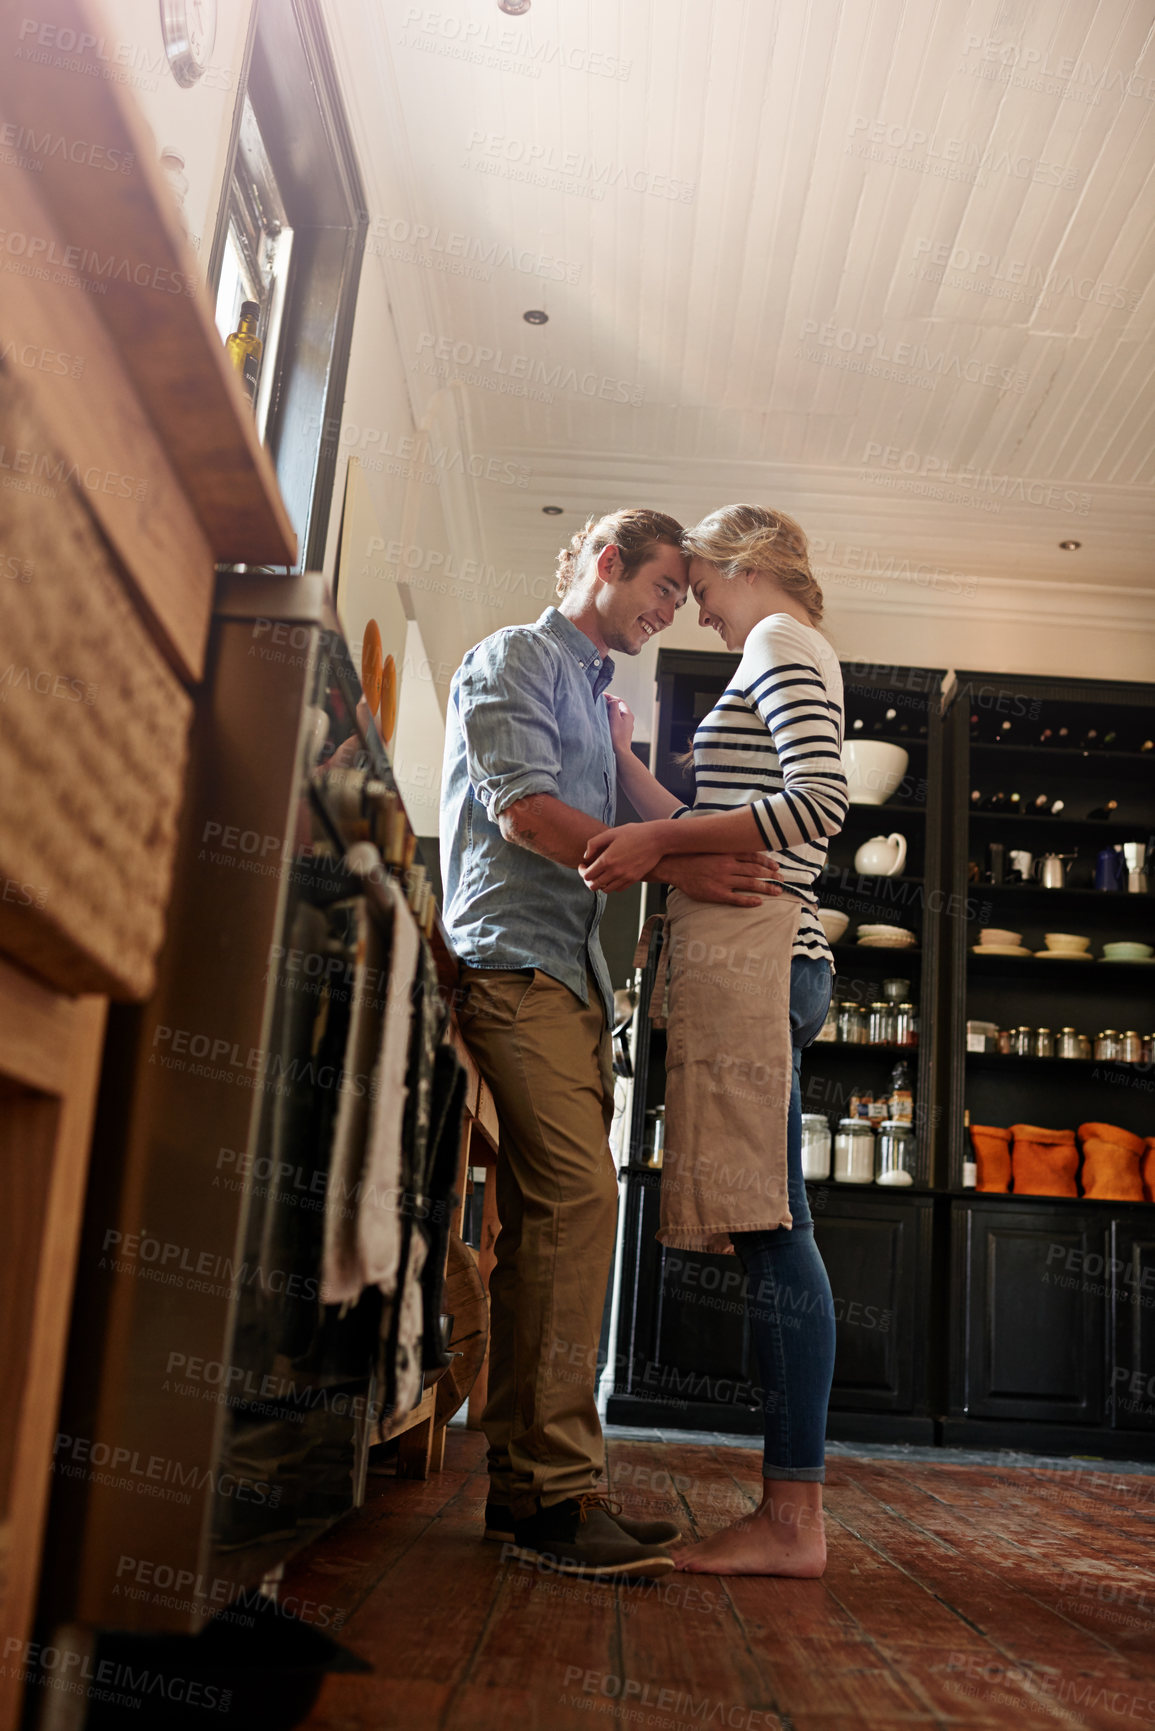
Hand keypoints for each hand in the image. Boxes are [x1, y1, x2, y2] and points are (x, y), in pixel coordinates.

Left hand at [580, 822, 666, 891]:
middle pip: (593, 885)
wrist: (657, 839)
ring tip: (601, 874)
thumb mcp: (611, 833)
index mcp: (607, 859)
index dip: (582, 871)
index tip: (583, 865)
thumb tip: (586, 856)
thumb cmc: (635, 833)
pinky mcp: (634, 880)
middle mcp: (615, 871)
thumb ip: (594, 843)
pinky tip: (612, 876)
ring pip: (605, 889)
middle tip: (590, 872)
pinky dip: (612, 885)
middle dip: (588, 879)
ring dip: (600, 884)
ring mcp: (625, 877)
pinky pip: (618, 889)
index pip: (587, 875)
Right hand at [605, 692, 634, 754]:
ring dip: (608, 712)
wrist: (619, 752)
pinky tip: (603, 721)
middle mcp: (628, 720)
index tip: (601, 696)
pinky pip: (615, 722)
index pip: (619, 701)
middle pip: (618, 707)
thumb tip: (612, 700)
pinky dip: (609, 719)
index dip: (610, 697)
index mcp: (628, 714)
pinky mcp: (621, 732)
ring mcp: (625, 726)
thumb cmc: (616, 736)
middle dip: (609, 704)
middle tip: (599, 702)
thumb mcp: (614, 718)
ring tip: (600, 711)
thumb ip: (613, 707)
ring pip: (616, 715)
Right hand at [665, 852, 782, 906]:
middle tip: (782, 879)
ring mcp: (722, 880)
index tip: (776, 866)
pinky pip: (737, 898)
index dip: (767, 861)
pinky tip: (759, 903)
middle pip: (756, 870)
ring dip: (766, 887)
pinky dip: (749, 900)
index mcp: (727, 853)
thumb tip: (738, 846)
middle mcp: (728, 865)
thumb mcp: (709, 847)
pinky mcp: (716, 893)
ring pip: (750, 884)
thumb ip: (724, 847)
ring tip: (777, 891)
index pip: (753, 856)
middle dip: (771, 875)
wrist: (673, 865)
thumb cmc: (691, 856)